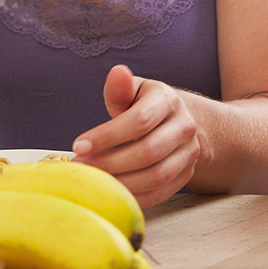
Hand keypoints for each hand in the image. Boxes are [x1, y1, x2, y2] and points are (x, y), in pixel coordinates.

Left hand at [73, 65, 199, 207]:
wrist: (178, 122)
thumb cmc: (145, 105)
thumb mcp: (133, 91)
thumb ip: (120, 87)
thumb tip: (117, 72)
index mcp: (168, 101)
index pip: (139, 120)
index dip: (107, 135)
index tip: (78, 145)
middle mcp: (184, 126)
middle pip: (148, 151)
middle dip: (110, 163)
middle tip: (81, 167)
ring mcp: (189, 153)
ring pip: (156, 176)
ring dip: (121, 183)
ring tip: (93, 181)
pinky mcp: (187, 174)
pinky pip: (160, 193)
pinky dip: (134, 196)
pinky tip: (111, 191)